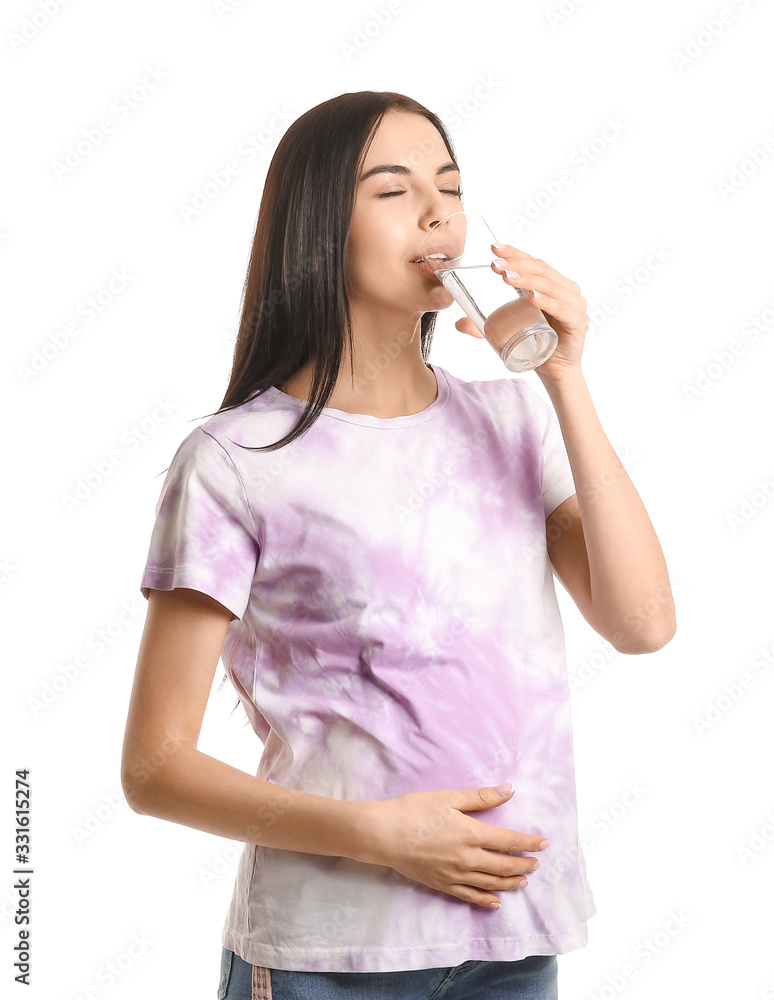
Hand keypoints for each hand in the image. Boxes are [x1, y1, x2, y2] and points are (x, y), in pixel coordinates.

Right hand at [357, 783, 548, 908]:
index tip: (544, 844)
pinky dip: (485, 900)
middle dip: (524, 864)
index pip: (509, 841)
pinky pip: (469, 896)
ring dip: (510, 882)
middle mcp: (467, 858)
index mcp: (471, 834)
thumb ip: (481, 797)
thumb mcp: (449, 797)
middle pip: (504, 865)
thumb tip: (509, 790)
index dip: (529, 843)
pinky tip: (495, 902)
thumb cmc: (414, 810)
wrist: (384, 834)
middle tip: (536, 862)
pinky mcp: (442, 884)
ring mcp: (455, 874)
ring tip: (523, 880)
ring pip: (491, 883)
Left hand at [455, 243, 588, 382]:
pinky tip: (532, 297)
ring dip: (527, 280)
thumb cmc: (536, 345)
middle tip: (494, 264)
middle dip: (516, 264)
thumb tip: (458, 323)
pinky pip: (562, 309)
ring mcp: (575, 306)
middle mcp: (567, 291)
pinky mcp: (578, 324)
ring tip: (505, 276)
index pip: (534, 263)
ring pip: (550, 286)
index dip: (516, 253)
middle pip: (542, 270)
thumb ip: (485, 327)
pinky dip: (547, 302)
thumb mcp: (510, 329)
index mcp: (553, 285)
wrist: (556, 372)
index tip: (494, 248)